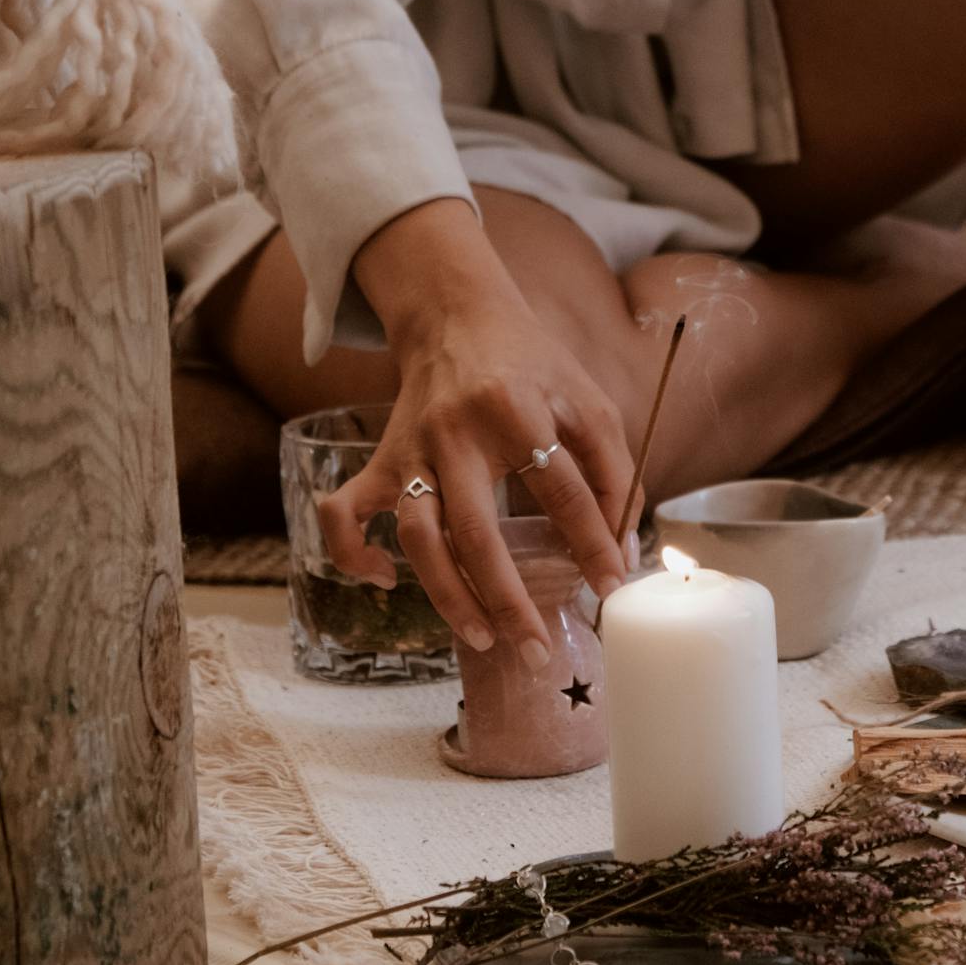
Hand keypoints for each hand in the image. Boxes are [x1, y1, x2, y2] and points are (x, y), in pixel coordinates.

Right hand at [317, 201, 633, 664]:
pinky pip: (345, 514)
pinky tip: (382, 582)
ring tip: (480, 637)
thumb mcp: (587, 402)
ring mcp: (411, 450)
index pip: (563, 492)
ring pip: (417, 537)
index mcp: (518, 411)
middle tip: (536, 650)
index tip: (612, 587)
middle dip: (508, 599)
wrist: (459, 315)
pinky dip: (352, 554)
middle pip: (477, 531)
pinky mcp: (380, 459)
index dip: (593, 544)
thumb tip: (620, 551)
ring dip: (446, 596)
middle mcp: (457, 434)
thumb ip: (613, 473)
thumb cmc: (534, 366)